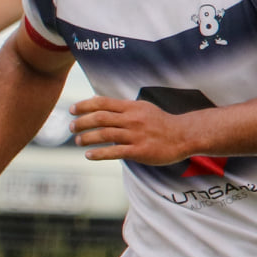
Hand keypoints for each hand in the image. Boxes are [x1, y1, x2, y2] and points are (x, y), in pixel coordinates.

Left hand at [71, 96, 195, 165]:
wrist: (184, 135)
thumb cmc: (159, 122)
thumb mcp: (142, 108)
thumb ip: (120, 107)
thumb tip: (95, 101)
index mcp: (131, 107)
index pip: (102, 103)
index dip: (84, 105)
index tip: (71, 110)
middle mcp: (132, 119)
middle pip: (99, 118)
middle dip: (81, 122)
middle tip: (71, 127)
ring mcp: (136, 135)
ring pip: (104, 135)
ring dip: (87, 138)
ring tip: (78, 141)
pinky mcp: (139, 151)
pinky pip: (115, 152)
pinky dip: (99, 153)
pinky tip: (88, 155)